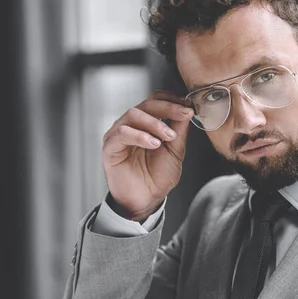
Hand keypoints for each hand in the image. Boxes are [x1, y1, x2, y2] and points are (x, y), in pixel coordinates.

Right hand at [102, 90, 193, 221]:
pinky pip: (122, 133)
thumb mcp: (175, 150)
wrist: (147, 200)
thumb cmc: (158, 176)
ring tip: (168, 136)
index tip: (187, 105)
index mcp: (145, 123)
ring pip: (133, 115)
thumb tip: (187, 109)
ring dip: (154, 123)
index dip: (171, 99)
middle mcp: (130, 125)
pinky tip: (154, 144)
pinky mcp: (110, 148)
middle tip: (183, 115)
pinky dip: (140, 136)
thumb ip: (179, 129)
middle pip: (146, 104)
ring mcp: (118, 134)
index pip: (155, 100)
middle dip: (167, 108)